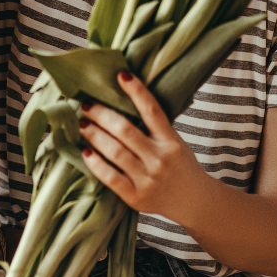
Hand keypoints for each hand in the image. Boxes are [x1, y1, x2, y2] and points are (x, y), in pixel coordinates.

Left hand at [78, 71, 205, 221]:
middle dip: (102, 115)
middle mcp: (160, 159)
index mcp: (170, 141)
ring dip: (94, 135)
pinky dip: (95, 163)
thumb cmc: (179, 166)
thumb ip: (155, 127)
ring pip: (115, 151)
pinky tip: (85, 152)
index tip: (121, 75)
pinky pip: (110, 177)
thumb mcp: (175, 142)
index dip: (136, 91)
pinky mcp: (136, 197)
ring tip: (82, 124)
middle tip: (86, 105)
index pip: (152, 111)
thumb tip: (122, 100)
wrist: (194, 201)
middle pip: (125, 130)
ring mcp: (148, 179)